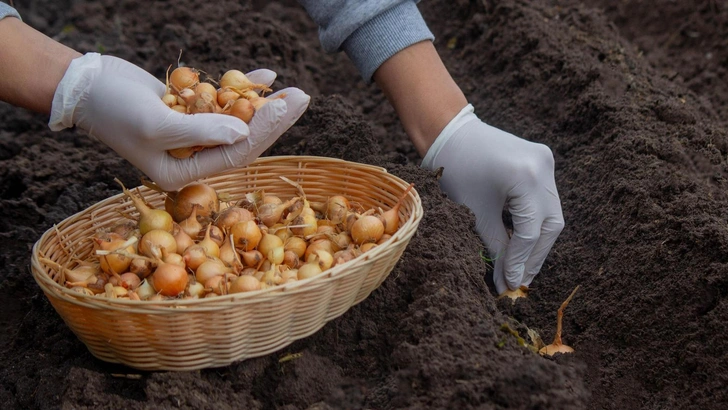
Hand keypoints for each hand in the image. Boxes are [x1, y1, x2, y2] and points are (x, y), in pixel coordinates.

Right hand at [49, 53, 309, 190]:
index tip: (287, 108)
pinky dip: (240, 90)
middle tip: (302, 98)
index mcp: (182, 173)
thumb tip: (245, 134)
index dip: (265, 132)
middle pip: (243, 140)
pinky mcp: (190, 112)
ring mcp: (192, 135)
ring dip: (263, 105)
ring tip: (293, 91)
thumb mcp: (156, 123)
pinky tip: (265, 78)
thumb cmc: (114, 109)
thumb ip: (201, 130)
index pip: (235, 155)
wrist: (84, 84)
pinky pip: (222, 103)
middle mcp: (191, 158)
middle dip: (274, 120)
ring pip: (237, 121)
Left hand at [422, 105, 563, 294]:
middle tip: (519, 280)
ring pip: (552, 213)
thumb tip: (505, 282)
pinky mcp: (543, 161)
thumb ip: (495, 248)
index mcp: (526, 177)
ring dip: (538, 242)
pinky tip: (522, 242)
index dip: (520, 261)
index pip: (530, 231)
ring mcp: (546, 161)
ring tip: (522, 267)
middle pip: (551, 224)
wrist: (451, 134)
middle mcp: (544, 167)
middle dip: (535, 255)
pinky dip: (535, 222)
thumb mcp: (475, 214)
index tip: (509, 284)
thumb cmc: (457, 172)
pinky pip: (545, 199)